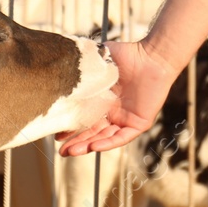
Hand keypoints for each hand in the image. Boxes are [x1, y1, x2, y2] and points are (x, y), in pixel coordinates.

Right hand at [57, 40, 177, 156]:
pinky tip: (93, 147)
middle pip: (92, 132)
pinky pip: (121, 137)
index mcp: (103, 100)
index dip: (71, 127)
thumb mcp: (100, 59)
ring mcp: (125, 119)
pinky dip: (107, 143)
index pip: (84, 118)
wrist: (152, 56)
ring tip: (70, 151)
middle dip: (76, 142)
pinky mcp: (138, 123)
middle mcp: (113, 112)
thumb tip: (60, 64)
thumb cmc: (128, 54)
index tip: (55, 132)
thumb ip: (83, 65)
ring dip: (87, 145)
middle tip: (60, 150)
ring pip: (104, 138)